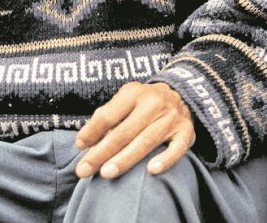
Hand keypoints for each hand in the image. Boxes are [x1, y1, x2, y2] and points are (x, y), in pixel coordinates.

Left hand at [75, 82, 194, 178]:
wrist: (181, 94)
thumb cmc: (143, 103)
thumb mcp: (125, 100)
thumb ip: (107, 118)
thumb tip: (85, 143)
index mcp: (134, 93)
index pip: (108, 115)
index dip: (91, 132)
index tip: (79, 147)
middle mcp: (154, 102)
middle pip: (124, 131)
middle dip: (102, 152)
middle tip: (84, 170)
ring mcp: (172, 117)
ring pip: (146, 141)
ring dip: (125, 159)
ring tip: (106, 174)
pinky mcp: (187, 131)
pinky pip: (177, 148)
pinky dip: (165, 159)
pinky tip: (151, 170)